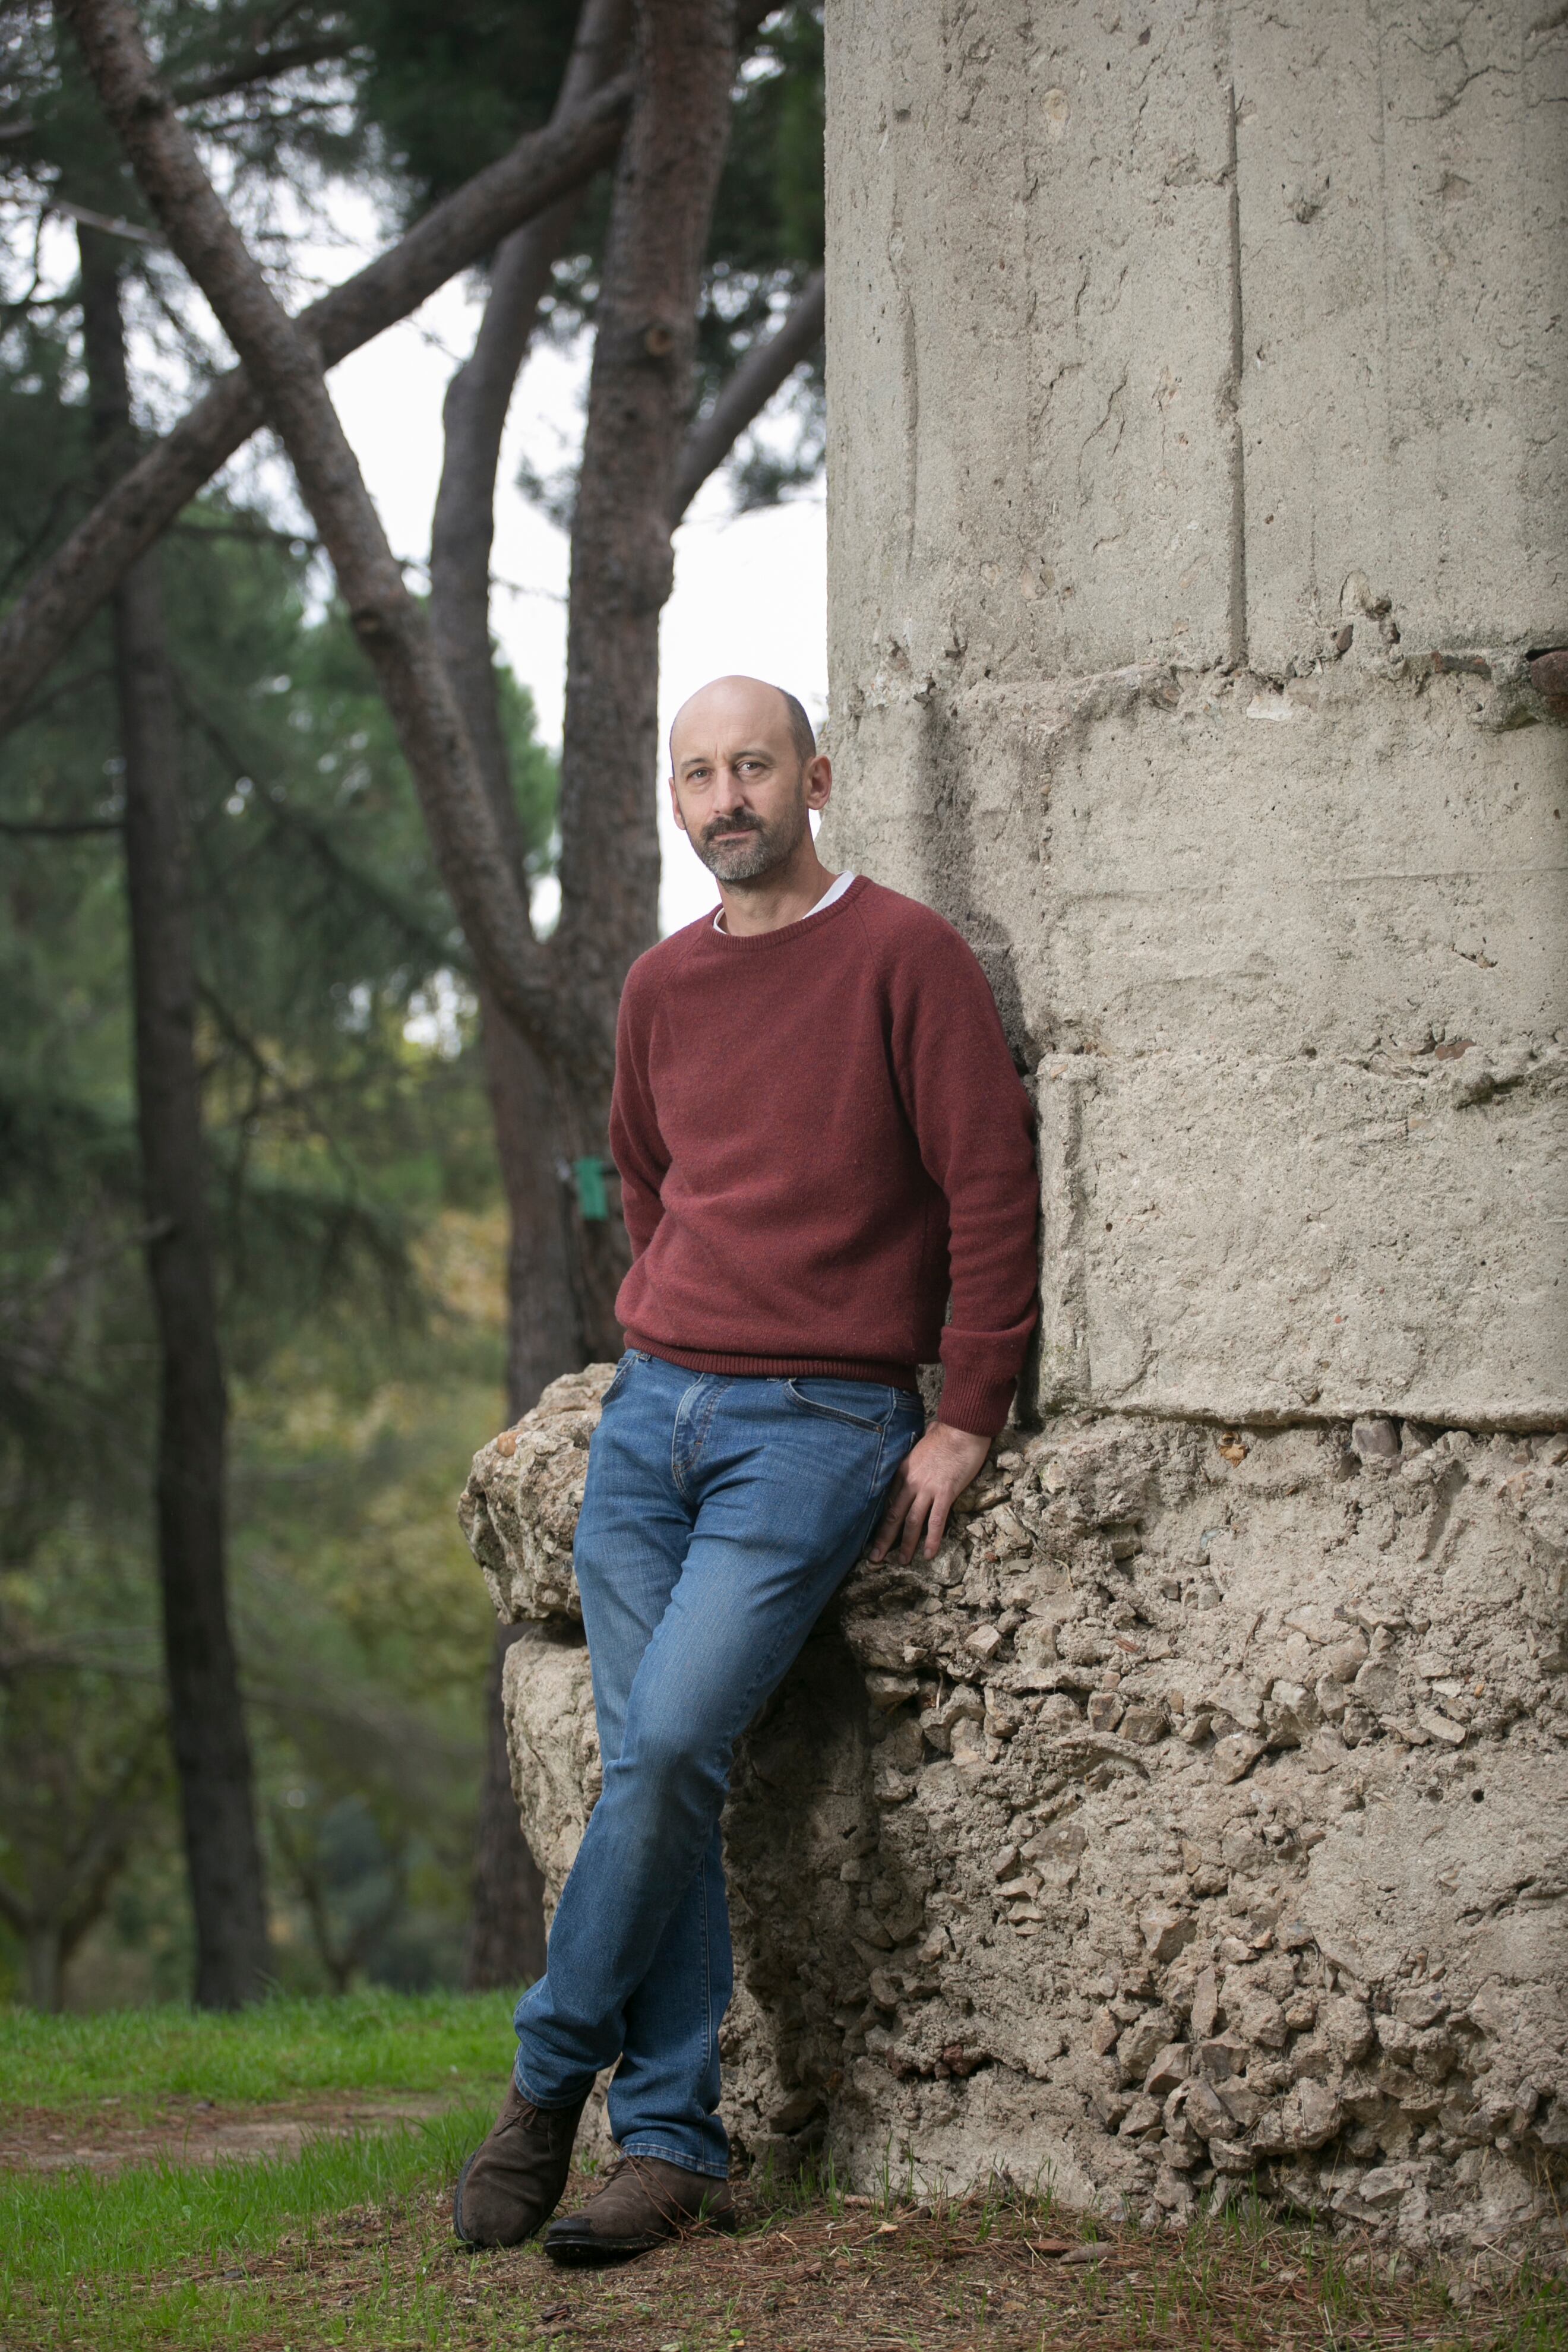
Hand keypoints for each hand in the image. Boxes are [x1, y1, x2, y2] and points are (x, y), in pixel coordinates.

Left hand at [869, 1423, 991, 1563]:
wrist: (962, 1428)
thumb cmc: (946, 1433)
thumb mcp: (922, 1445)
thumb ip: (918, 1456)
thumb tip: (922, 1452)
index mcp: (903, 1471)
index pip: (889, 1500)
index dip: (882, 1520)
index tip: (876, 1534)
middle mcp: (911, 1482)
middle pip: (893, 1515)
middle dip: (883, 1539)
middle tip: (874, 1558)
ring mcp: (927, 1488)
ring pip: (912, 1522)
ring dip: (906, 1545)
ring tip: (902, 1562)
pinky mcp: (946, 1492)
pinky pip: (936, 1521)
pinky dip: (932, 1539)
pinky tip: (929, 1554)